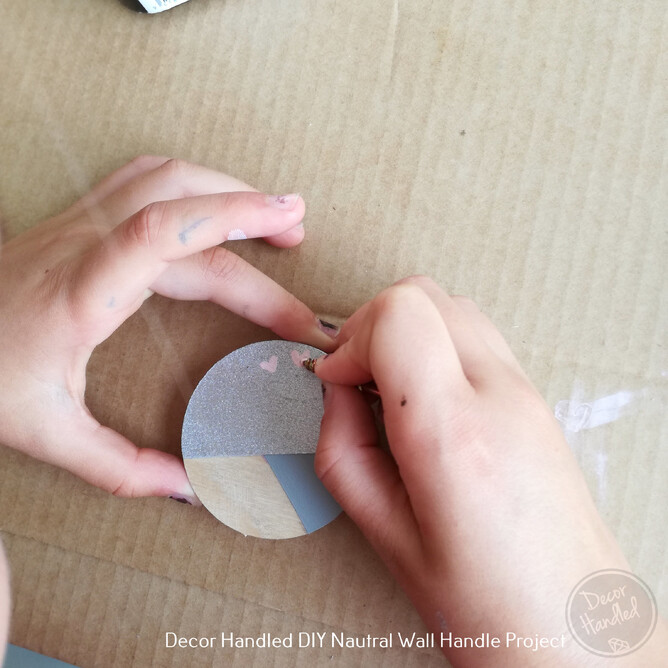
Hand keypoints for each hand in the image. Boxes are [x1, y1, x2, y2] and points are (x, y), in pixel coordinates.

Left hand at [0, 156, 336, 500]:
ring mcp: (77, 224)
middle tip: (301, 238)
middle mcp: (83, 245)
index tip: (286, 219)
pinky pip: (142, 180)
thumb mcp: (46, 433)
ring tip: (273, 213)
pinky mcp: (76, 221)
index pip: (160, 232)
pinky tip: (213, 200)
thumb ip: (122, 467)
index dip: (231, 217)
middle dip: (253, 219)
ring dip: (225, 188)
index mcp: (82, 294)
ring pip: (165, 178)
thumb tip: (190, 487)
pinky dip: (191, 182)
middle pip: (183, 210)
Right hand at [313, 277, 665, 666]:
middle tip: (354, 378)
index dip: (351, 338)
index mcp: (453, 434)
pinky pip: (478, 335)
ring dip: (406, 330)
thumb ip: (343, 447)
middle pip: (424, 295)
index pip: (400, 315)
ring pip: (453, 306)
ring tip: (387, 387)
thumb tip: (335, 390)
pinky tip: (424, 395)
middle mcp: (498, 396)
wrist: (577, 633)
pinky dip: (436, 343)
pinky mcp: (537, 398)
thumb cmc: (485, 604)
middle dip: (371, 325)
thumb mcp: (386, 534)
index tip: (335, 380)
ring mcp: (526, 392)